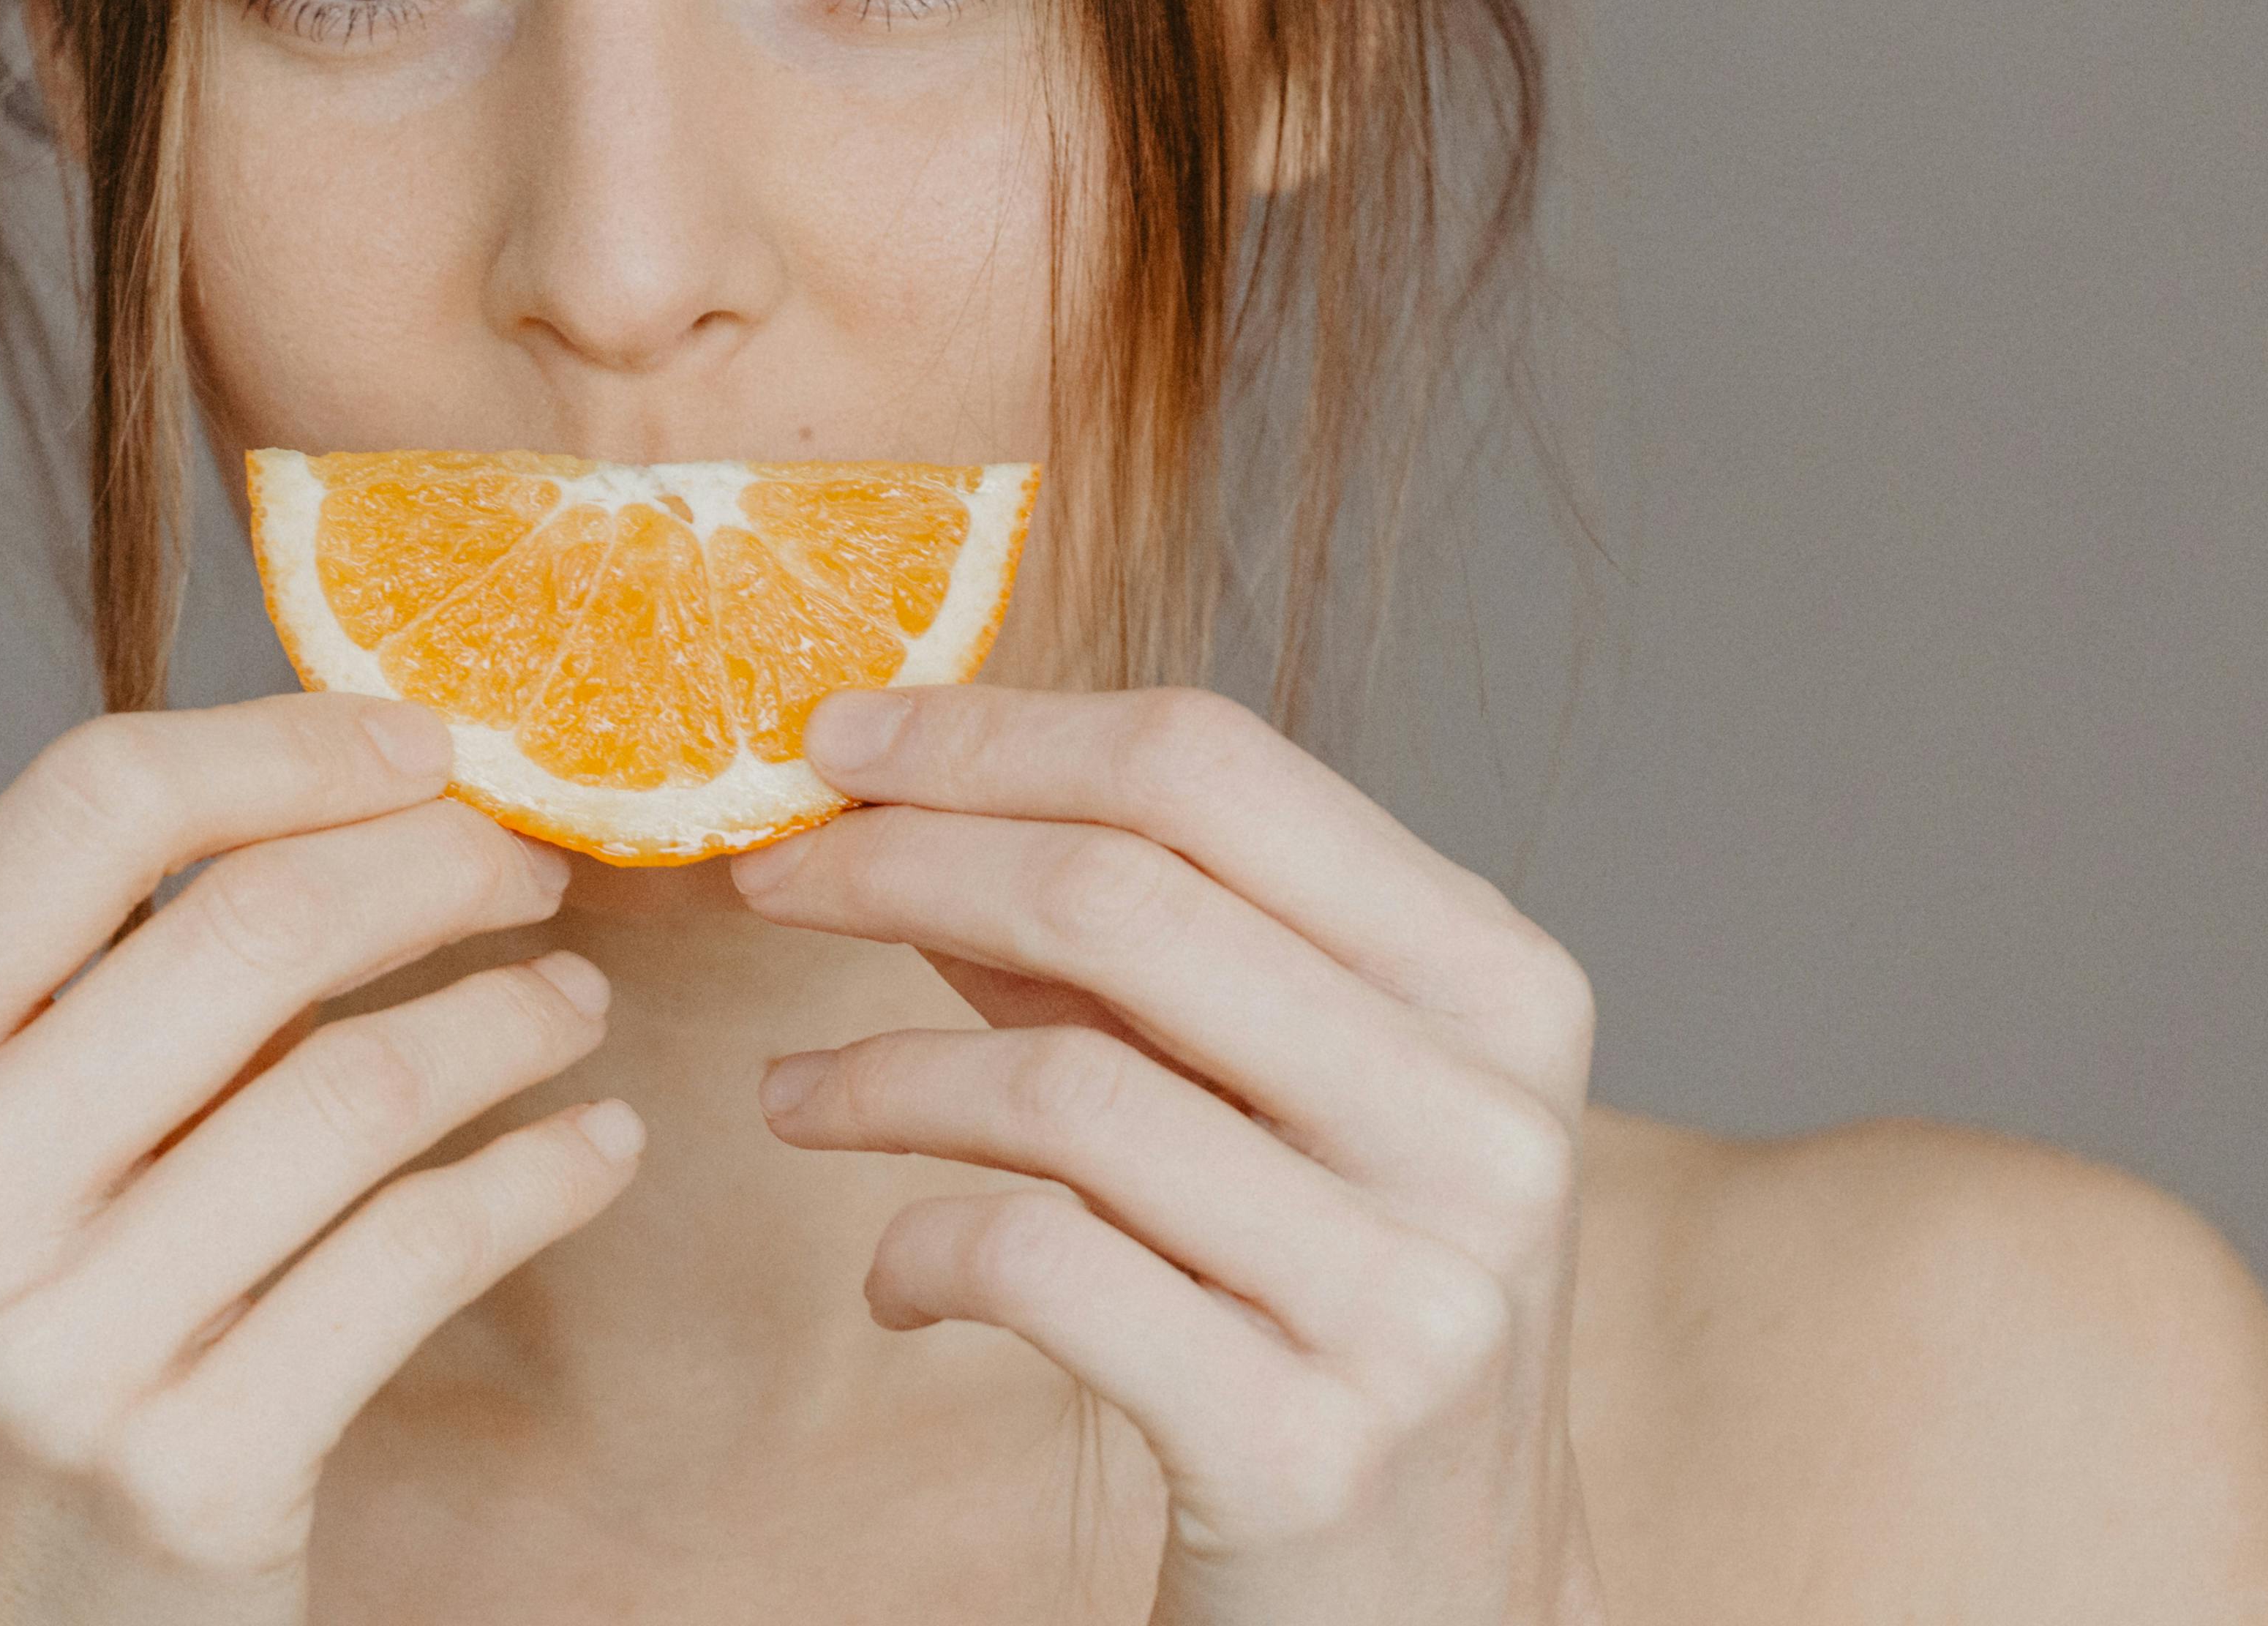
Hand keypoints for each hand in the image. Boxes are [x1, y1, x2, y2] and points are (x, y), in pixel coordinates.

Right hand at [0, 694, 644, 1625]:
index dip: (289, 740)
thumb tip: (361, 776)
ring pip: (357, 1085)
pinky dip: (542, 1177)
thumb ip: (99, 976)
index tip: (430, 739)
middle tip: (536, 862)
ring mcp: (52, 1347)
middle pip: (252, 925)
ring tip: (573, 999)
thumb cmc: (8, 1336)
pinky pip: (420, 1253)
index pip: (90, 800)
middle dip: (440, 864)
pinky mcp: (188, 1470)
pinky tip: (594, 1147)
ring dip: (514, 1018)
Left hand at [729, 686, 1607, 1624]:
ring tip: (791, 1097)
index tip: (835, 731)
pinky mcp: (1307, 1450)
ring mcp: (1412, 1294)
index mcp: (1501, 986)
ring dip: (874, 1072)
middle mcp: (1485, 1125)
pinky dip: (917, 1249)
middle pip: (1119, 893)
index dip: (995, 732)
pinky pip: (1038, 1269)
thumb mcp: (1274, 1097)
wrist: (1438, 1613)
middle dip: (898, 858)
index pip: (1212, 767)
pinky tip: (891, 1276)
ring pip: (1062, 1086)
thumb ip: (1130, 948)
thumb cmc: (1328, 1310)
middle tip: (766, 871)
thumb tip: (904, 780)